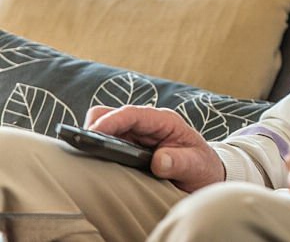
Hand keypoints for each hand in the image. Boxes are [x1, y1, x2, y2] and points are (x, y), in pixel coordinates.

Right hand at [86, 105, 224, 191]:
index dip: (111, 121)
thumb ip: (180, 162)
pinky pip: (104, 144)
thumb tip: (160, 160)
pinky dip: (95, 150)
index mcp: (165, 121)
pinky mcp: (126, 148)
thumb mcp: (196, 165)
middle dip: (95, 128)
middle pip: (110, 115)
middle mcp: (146, 125)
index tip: (93, 133)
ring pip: (103, 128)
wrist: (203, 175)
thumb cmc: (201, 166)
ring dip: (93, 140)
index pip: (133, 114)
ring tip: (84, 158)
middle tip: (85, 149)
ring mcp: (135, 136)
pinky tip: (91, 164)